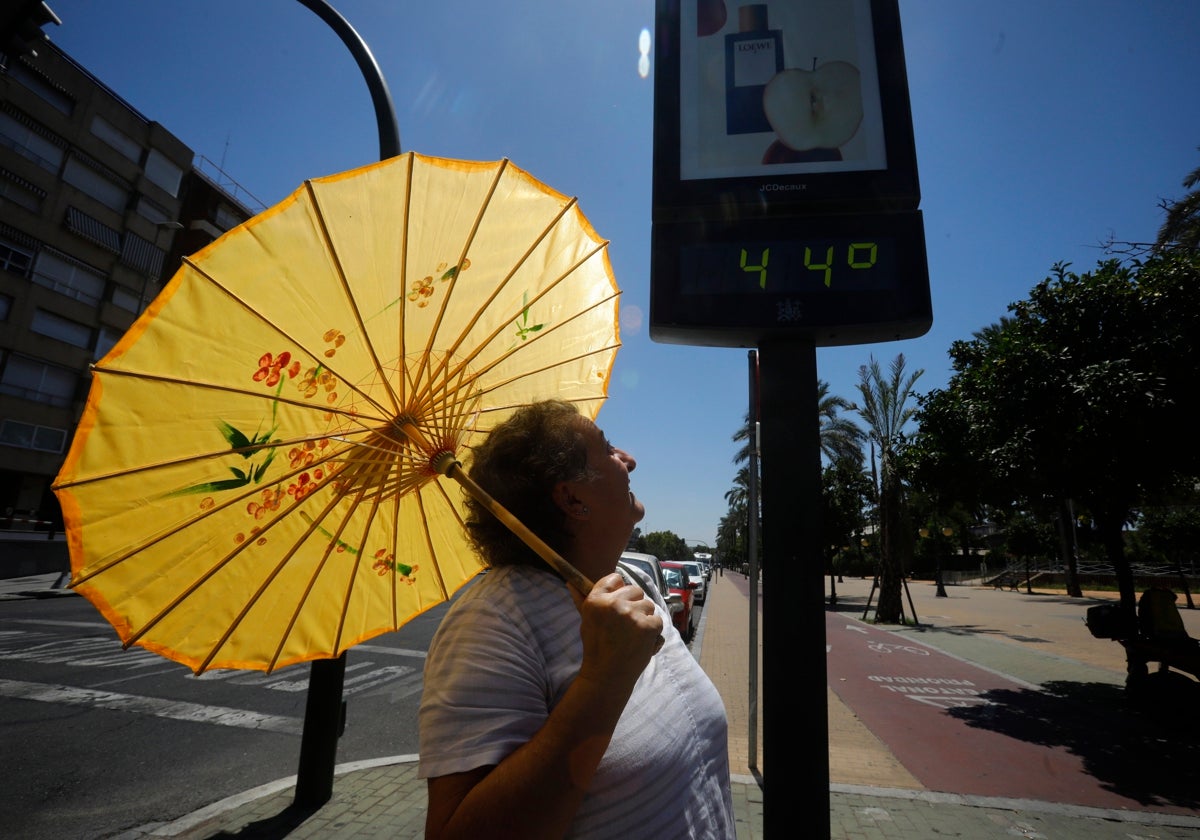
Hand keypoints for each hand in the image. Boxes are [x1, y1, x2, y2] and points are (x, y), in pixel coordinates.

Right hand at [571, 573, 663, 692]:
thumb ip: (581, 600)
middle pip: (636, 590)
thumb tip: (570, 583)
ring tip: (634, 634)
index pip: (615, 578)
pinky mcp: (647, 626)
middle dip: (635, 604)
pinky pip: (657, 620)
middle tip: (627, 623)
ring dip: (645, 617)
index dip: (619, 590)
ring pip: (649, 605)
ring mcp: (632, 614)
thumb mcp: (586, 621)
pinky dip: (653, 632)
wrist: (607, 675)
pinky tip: (642, 641)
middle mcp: (614, 604)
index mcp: (596, 599)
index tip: (619, 602)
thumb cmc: (595, 647)